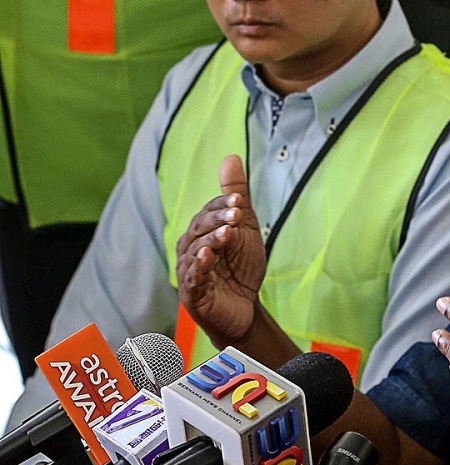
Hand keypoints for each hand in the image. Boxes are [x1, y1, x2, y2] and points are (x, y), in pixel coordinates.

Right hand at [175, 154, 266, 348]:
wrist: (244, 308)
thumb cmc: (240, 267)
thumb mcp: (245, 228)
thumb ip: (236, 194)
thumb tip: (231, 156)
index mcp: (200, 231)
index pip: (208, 212)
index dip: (223, 205)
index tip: (239, 200)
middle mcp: (190, 248)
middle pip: (200, 228)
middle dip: (218, 219)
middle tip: (237, 214)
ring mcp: (189, 270)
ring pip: (196, 250)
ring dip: (212, 240)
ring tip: (227, 233)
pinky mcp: (193, 292)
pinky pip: (194, 276)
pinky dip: (201, 265)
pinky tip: (209, 256)